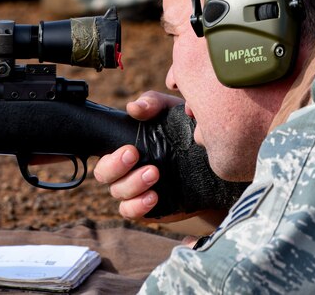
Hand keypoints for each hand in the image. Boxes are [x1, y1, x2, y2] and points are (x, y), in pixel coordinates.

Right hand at [94, 91, 182, 220]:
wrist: (211, 158)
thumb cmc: (184, 128)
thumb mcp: (170, 109)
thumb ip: (152, 102)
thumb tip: (134, 107)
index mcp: (125, 145)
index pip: (103, 152)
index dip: (109, 155)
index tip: (131, 149)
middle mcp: (126, 168)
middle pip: (103, 174)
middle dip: (115, 167)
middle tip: (135, 156)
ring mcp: (136, 189)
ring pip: (118, 193)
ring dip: (132, 185)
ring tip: (154, 174)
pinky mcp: (149, 207)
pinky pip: (131, 212)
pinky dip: (137, 206)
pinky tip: (153, 197)